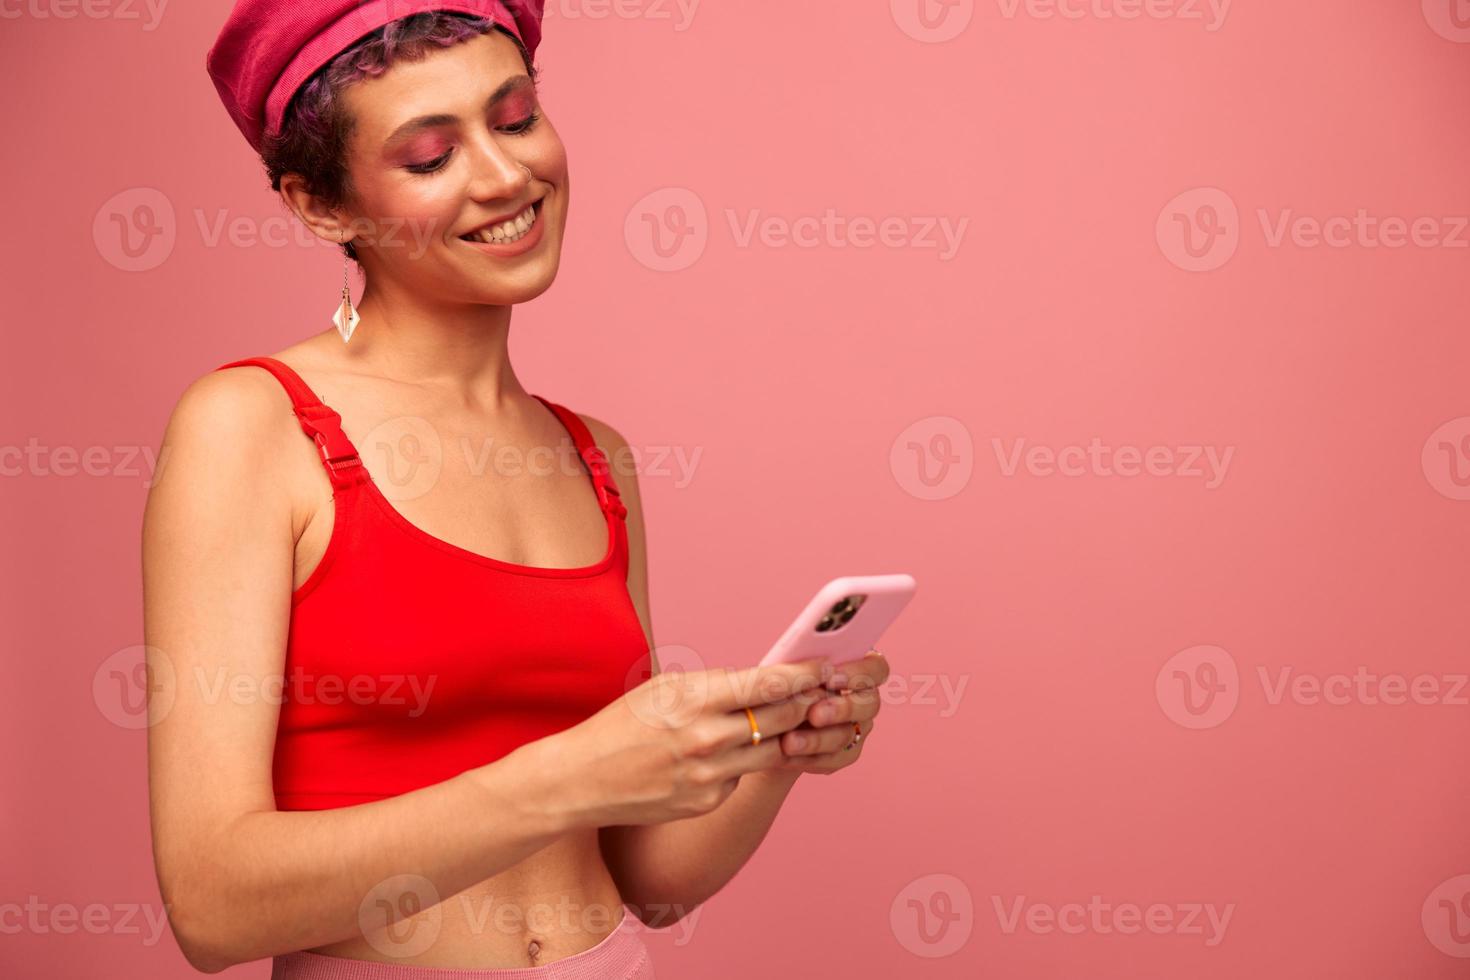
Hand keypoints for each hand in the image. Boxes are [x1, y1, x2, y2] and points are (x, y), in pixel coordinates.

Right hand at [545, 657, 831, 827]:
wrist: (582, 779)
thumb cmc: (620, 724)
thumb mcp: (663, 688)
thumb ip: (713, 685)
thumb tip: (760, 681)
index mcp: (695, 699)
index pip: (768, 684)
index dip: (804, 674)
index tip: (823, 667)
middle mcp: (708, 738)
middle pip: (784, 718)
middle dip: (807, 703)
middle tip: (822, 692)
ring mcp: (710, 775)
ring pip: (773, 751)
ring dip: (787, 734)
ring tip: (796, 719)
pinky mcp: (708, 802)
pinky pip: (742, 777)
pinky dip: (745, 762)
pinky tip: (732, 753)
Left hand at [775, 649, 889, 774]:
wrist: (769, 718)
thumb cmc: (781, 684)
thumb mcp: (787, 669)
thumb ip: (802, 665)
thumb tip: (806, 668)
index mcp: (857, 668)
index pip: (876, 668)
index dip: (859, 673)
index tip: (830, 678)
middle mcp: (864, 698)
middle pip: (870, 704)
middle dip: (841, 709)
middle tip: (814, 715)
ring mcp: (858, 728)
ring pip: (847, 735)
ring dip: (817, 739)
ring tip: (789, 741)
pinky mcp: (846, 754)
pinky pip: (834, 759)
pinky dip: (808, 757)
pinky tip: (787, 754)